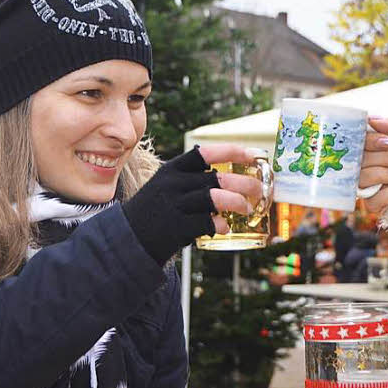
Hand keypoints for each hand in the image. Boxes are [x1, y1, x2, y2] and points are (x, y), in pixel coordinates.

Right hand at [122, 145, 260, 265]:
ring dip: (235, 203)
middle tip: (258, 190)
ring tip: (246, 209)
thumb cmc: (156, 209)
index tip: (252, 155)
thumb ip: (193, 179)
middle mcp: (173, 184)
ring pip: (213, 198)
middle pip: (216, 178)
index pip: (205, 153)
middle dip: (243, 183)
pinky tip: (225, 227)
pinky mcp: (175, 227)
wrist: (129, 236)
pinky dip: (219, 225)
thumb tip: (233, 179)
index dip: (231, 151)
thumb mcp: (167, 185)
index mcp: (172, 169)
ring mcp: (173, 206)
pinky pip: (205, 223)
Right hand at [359, 117, 387, 212]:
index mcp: (379, 148)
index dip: (370, 141)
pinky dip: (385, 195)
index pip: (359, 141)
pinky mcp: (378, 205)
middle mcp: (372, 165)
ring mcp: (373, 186)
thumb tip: (372, 119)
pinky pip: (369, 201)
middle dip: (382, 157)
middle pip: (357, 159)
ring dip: (382, 174)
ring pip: (360, 178)